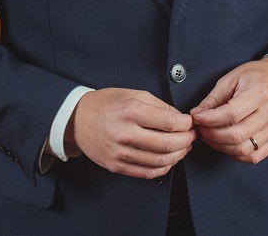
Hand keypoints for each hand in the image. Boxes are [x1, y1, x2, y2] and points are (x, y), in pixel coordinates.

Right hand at [66, 88, 195, 178]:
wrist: (77, 120)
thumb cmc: (105, 104)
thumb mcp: (132, 94)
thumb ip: (158, 105)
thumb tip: (180, 118)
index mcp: (130, 111)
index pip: (169, 122)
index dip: (186, 124)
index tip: (189, 122)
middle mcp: (125, 133)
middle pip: (168, 144)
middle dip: (187, 141)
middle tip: (191, 136)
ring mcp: (120, 153)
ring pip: (160, 161)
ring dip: (178, 155)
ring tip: (182, 147)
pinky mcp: (117, 166)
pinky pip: (148, 173)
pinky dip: (164, 168)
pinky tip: (168, 160)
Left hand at [189, 57, 267, 163]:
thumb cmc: (256, 77)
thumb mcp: (231, 78)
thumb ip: (213, 98)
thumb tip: (197, 115)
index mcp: (259, 93)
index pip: (232, 114)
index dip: (210, 119)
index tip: (197, 118)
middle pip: (237, 135)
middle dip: (212, 135)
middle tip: (201, 128)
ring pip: (243, 149)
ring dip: (220, 146)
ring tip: (210, 136)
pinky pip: (253, 156)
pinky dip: (235, 155)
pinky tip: (226, 144)